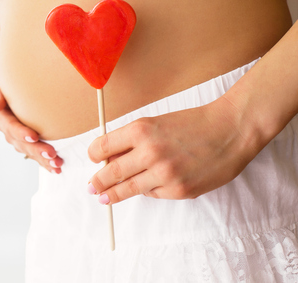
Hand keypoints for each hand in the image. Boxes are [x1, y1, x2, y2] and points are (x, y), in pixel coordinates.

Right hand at [0, 76, 63, 173]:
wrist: (13, 83)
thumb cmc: (6, 79)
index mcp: (0, 115)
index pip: (9, 125)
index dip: (20, 132)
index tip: (34, 136)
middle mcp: (7, 128)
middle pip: (21, 142)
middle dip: (36, 150)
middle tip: (52, 154)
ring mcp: (17, 136)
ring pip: (29, 150)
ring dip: (42, 159)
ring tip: (57, 164)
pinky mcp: (27, 140)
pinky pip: (35, 152)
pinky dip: (45, 162)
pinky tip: (57, 168)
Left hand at [86, 94, 259, 203]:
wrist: (230, 130)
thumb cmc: (191, 124)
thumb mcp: (155, 123)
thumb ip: (132, 140)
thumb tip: (108, 157)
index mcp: (140, 130)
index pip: (102, 147)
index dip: (93, 155)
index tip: (91, 159)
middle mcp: (149, 152)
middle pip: (110, 172)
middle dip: (97, 181)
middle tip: (91, 187)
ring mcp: (164, 174)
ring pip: (128, 188)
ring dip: (113, 195)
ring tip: (104, 198)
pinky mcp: (179, 190)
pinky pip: (153, 194)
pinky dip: (148, 190)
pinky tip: (150, 186)